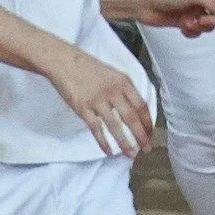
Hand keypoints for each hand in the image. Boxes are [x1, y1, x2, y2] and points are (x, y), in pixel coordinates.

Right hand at [46, 42, 160, 155]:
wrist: (64, 61)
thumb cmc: (87, 67)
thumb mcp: (111, 73)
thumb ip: (123, 89)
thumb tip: (134, 109)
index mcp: (123, 81)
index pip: (141, 105)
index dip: (147, 121)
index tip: (150, 133)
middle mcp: (112, 91)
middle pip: (131, 117)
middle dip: (141, 136)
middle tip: (146, 148)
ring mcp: (97, 100)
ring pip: (115, 126)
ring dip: (124, 142)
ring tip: (131, 154)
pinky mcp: (82, 107)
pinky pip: (96, 128)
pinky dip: (103, 141)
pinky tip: (108, 151)